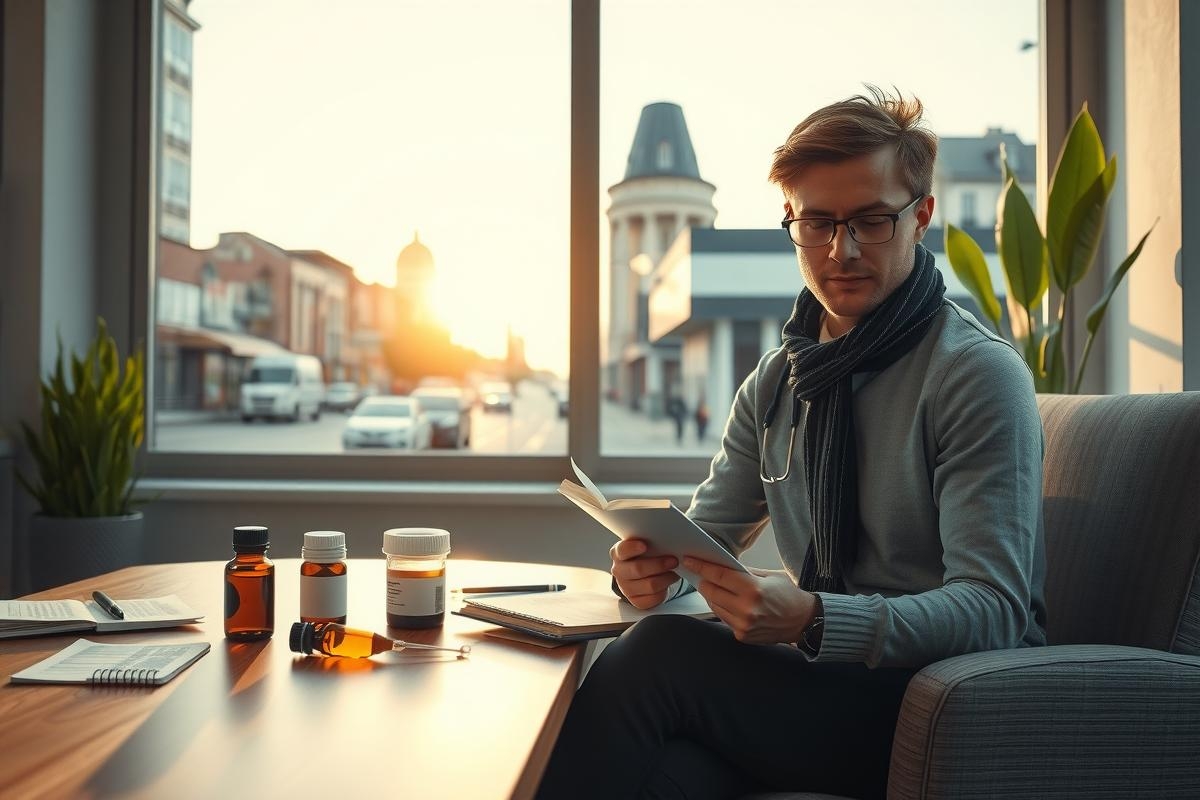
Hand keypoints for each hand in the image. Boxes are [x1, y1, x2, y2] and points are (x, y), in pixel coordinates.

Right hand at [610, 539, 679, 609]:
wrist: (641, 574)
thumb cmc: (644, 556)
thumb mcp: (644, 545)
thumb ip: (649, 542)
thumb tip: (667, 541)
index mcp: (618, 553)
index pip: (622, 550)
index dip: (632, 548)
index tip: (644, 546)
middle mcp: (619, 571)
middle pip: (638, 569)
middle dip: (659, 564)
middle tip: (673, 560)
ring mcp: (625, 588)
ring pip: (650, 585)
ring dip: (666, 578)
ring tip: (675, 572)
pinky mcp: (636, 601)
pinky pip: (654, 598)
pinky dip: (665, 590)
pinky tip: (668, 582)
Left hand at [682, 557, 816, 644]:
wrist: (804, 621)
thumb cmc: (788, 595)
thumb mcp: (769, 576)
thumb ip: (744, 572)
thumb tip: (721, 566)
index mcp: (753, 590)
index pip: (719, 576)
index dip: (702, 566)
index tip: (690, 560)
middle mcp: (746, 609)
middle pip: (711, 592)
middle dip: (704, 581)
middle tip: (700, 574)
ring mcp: (743, 625)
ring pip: (714, 606)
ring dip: (711, 596)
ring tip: (712, 586)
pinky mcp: (742, 636)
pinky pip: (724, 618)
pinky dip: (722, 608)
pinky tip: (726, 601)